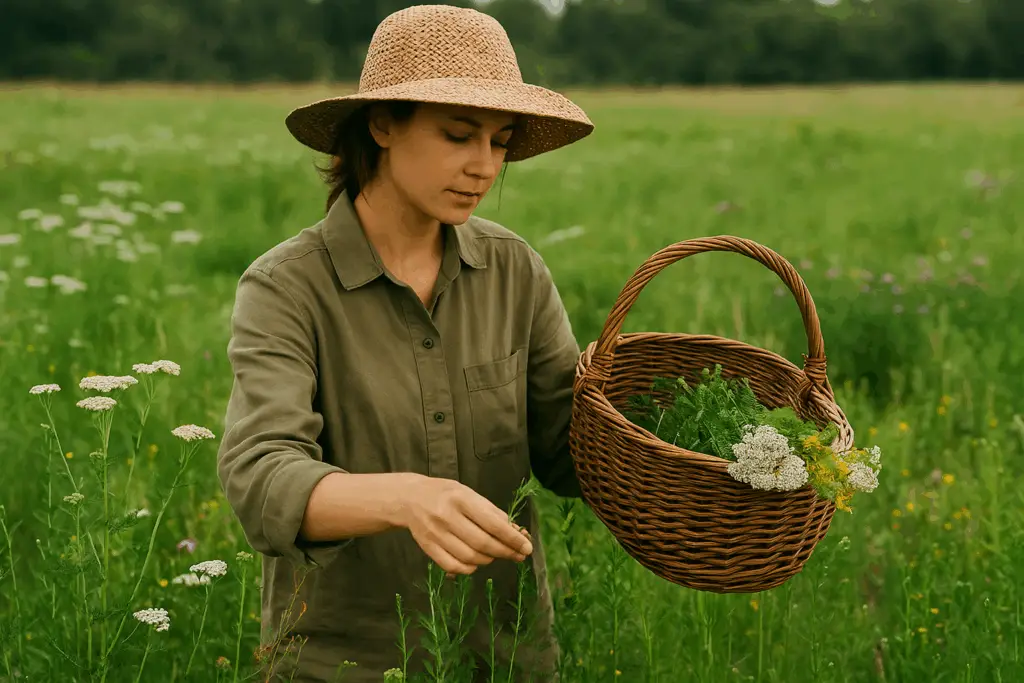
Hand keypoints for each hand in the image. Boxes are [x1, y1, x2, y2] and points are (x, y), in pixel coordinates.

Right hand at [400, 475, 533, 576]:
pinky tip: (476, 562)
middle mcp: (447, 516)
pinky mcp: (427, 548)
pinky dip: (469, 568)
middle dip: (505, 552)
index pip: (492, 523)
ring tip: (495, 555)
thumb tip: (516, 532)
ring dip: (489, 560)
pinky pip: (453, 566)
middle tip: (518, 555)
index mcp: (461, 499)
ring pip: (469, 557)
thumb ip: (492, 512)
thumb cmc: (446, 494)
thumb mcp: (469, 494)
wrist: (410, 498)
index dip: (512, 538)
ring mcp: (435, 534)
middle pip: (482, 543)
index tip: (527, 547)